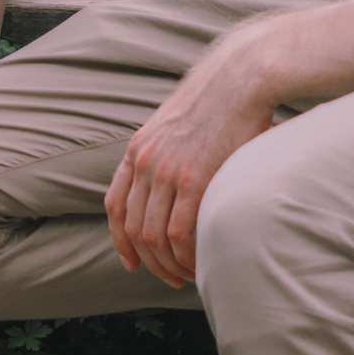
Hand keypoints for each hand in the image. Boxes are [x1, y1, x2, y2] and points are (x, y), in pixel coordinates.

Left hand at [104, 23, 296, 289]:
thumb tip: (175, 182)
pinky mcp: (194, 179)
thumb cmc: (218, 101)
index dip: (119, 239)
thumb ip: (166, 152)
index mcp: (138, 149)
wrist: (238, 77)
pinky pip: (179, 232)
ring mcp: (166, 171)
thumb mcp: (175, 124)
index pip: (115, 205)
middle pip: (132, 228)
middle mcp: (145, 162)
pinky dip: (185, 255)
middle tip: (168, 277)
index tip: (131, 262)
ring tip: (186, 276)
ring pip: (152, 236)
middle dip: (148, 261)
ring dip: (168, 264)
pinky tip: (199, 263)